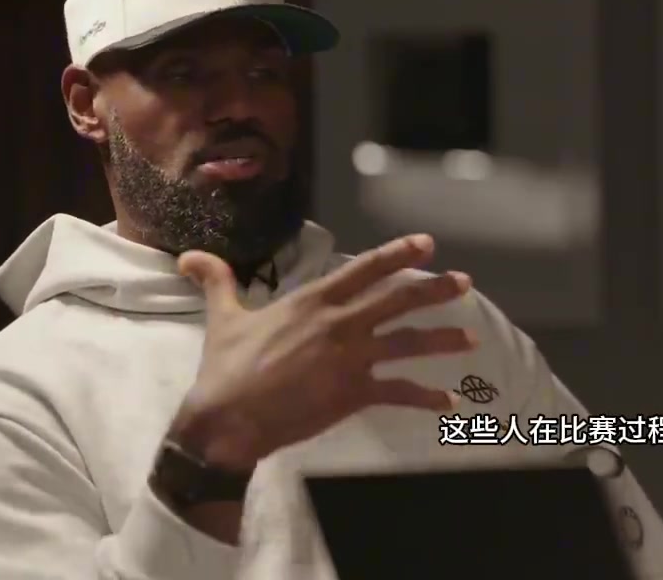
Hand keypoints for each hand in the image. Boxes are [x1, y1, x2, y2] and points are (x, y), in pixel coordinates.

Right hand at [170, 234, 476, 470]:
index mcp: (314, 300)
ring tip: (473, 339)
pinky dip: (426, 398)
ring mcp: (350, 358)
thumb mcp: (224, 318)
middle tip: (466, 284)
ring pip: (409, 344)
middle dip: (437, 290)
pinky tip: (448, 401)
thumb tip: (189, 255)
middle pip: (399, 300)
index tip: (427, 242)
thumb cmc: (226, 368)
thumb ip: (217, 282)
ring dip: (444, 340)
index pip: (365, 268)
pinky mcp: (353, 393)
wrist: (228, 419)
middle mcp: (340, 323)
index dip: (398, 253)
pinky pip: (399, 392)